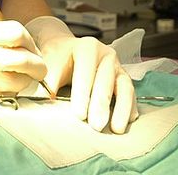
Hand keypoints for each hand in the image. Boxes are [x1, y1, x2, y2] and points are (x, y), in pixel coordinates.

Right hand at [0, 21, 46, 105]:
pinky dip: (13, 88)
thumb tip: (24, 38)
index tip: (28, 43)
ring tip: (21, 73)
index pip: (18, 33)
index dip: (29, 39)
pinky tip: (5, 81)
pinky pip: (10, 93)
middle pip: (28, 61)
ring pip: (22, 81)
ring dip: (27, 78)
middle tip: (37, 63)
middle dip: (38, 63)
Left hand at [26, 16, 137, 133]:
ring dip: (122, 109)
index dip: (82, 94)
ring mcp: (118, 67)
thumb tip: (47, 100)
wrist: (67, 50)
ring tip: (116, 129)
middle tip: (96, 126)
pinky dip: (130, 108)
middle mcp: (106, 55)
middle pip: (106, 81)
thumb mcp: (50, 65)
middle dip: (101, 105)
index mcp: (87, 47)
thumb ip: (49, 82)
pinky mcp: (124, 79)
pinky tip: (127, 122)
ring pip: (124, 87)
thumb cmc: (58, 59)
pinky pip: (131, 94)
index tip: (78, 115)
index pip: (86, 72)